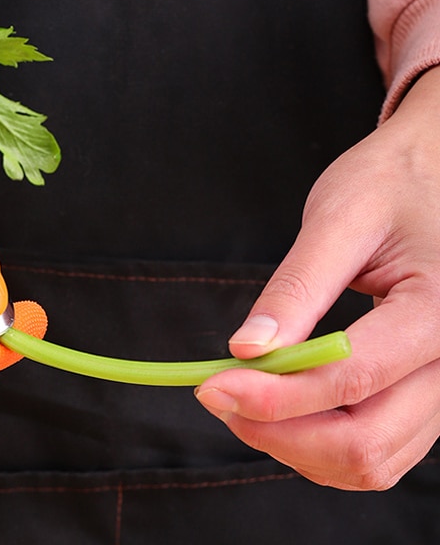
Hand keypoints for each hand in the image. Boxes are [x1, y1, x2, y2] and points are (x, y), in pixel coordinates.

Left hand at [195, 66, 439, 489]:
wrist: (437, 172)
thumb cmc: (393, 182)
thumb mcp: (339, 219)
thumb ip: (297, 289)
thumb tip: (248, 349)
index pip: (351, 378)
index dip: (274, 395)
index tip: (212, 385)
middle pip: (366, 443)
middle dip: (281, 432)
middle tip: (220, 397)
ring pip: (374, 458)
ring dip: (298, 444)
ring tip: (244, 400)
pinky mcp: (428, 391)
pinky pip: (380, 445)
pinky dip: (323, 441)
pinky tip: (282, 406)